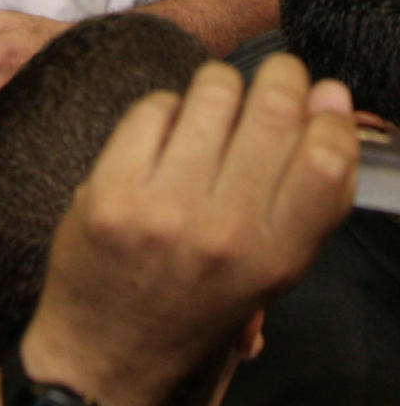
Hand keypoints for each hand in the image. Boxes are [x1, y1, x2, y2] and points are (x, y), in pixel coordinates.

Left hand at [16, 55, 356, 405]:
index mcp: (277, 256)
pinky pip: (154, 106)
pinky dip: (163, 109)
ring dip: (218, 87)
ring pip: (213, 90)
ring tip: (210, 112)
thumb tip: (329, 96)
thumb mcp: (268, 268)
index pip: (328, 160)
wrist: (105, 358)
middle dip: (279, 77)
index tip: (319, 101)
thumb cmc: (195, 301)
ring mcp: (165, 208)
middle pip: (274, 109)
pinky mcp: (111, 189)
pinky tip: (160, 139)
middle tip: (271, 82)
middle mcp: (226, 232)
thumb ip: (303, 191)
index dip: (330, 115)